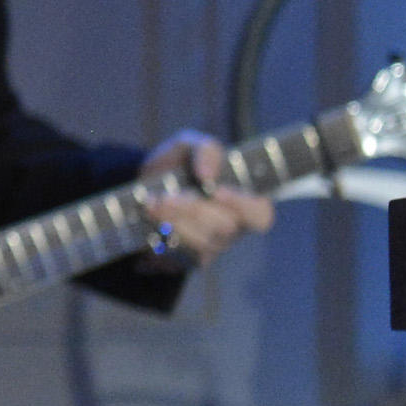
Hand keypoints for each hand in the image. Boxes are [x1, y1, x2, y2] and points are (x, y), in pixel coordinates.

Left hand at [139, 129, 273, 266]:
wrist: (144, 186)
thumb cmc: (179, 164)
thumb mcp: (190, 145)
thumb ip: (205, 150)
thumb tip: (207, 174)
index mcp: (243, 201)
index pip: (260, 214)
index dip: (242, 205)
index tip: (215, 191)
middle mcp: (232, 228)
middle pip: (225, 228)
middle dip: (193, 210)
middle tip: (167, 197)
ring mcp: (211, 246)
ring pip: (201, 243)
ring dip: (174, 222)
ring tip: (151, 204)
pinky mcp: (186, 259)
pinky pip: (179, 256)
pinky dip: (162, 236)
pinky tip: (149, 218)